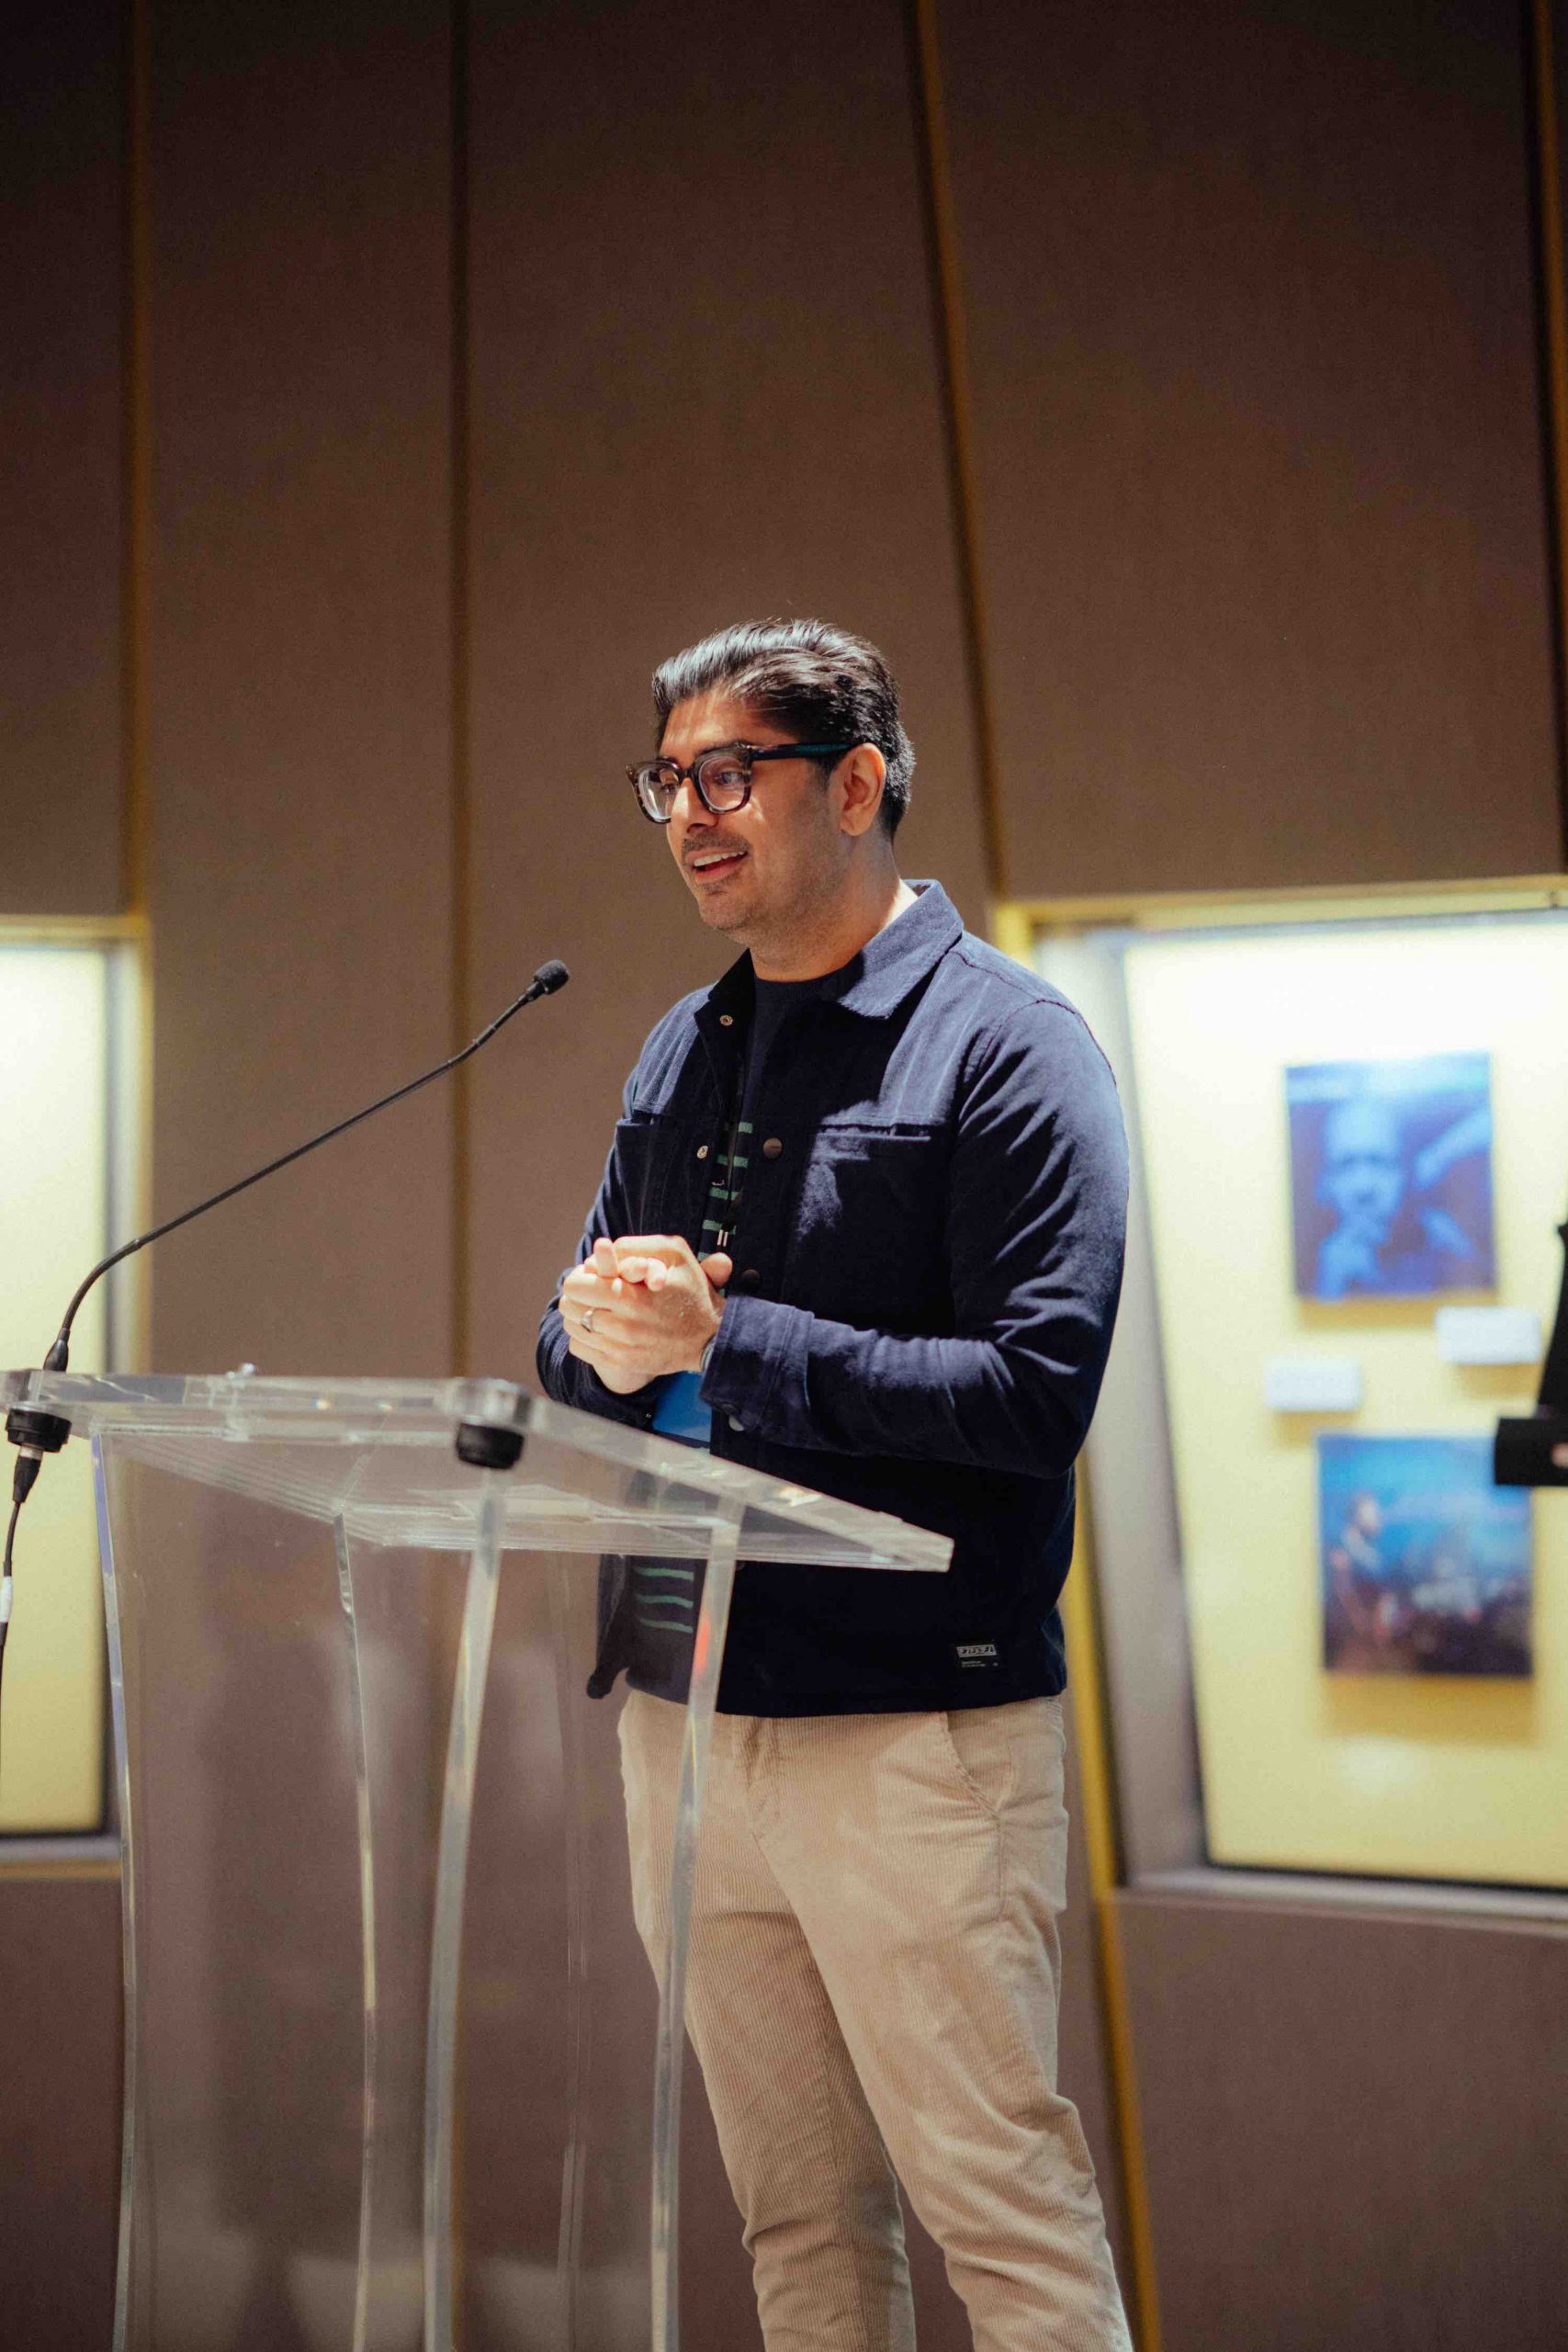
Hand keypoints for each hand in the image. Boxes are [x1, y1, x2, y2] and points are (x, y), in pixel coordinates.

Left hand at [561, 1235, 731, 1396]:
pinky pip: (580, 1348)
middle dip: (576, 1294)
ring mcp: (620, 1348)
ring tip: (593, 1307)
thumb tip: (603, 1247)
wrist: (710, 1338)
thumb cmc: (691, 1290)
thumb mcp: (674, 1254)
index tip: (591, 1274)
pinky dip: (583, 1337)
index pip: (576, 1286)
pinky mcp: (620, 1362)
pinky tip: (598, 1328)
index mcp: (630, 1296)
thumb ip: (636, 1246)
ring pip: (573, 1328)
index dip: (580, 1276)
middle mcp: (622, 1326)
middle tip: (590, 1290)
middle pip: (569, 1307)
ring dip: (578, 1315)